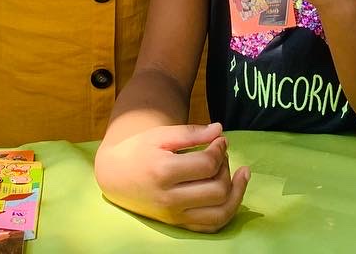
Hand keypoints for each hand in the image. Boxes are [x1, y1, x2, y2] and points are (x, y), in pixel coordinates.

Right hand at [94, 122, 250, 232]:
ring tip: (240, 174)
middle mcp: (170, 199)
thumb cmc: (138, 151)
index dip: (220, 148)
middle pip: (217, 189)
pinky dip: (227, 211)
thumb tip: (219, 130)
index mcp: (163, 172)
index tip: (219, 139)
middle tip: (220, 154)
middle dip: (226, 167)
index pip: (207, 164)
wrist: (115, 176)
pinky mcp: (178, 224)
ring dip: (236, 192)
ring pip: (220, 213)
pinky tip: (232, 193)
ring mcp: (175, 216)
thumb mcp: (160, 135)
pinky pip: (211, 226)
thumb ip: (190, 133)